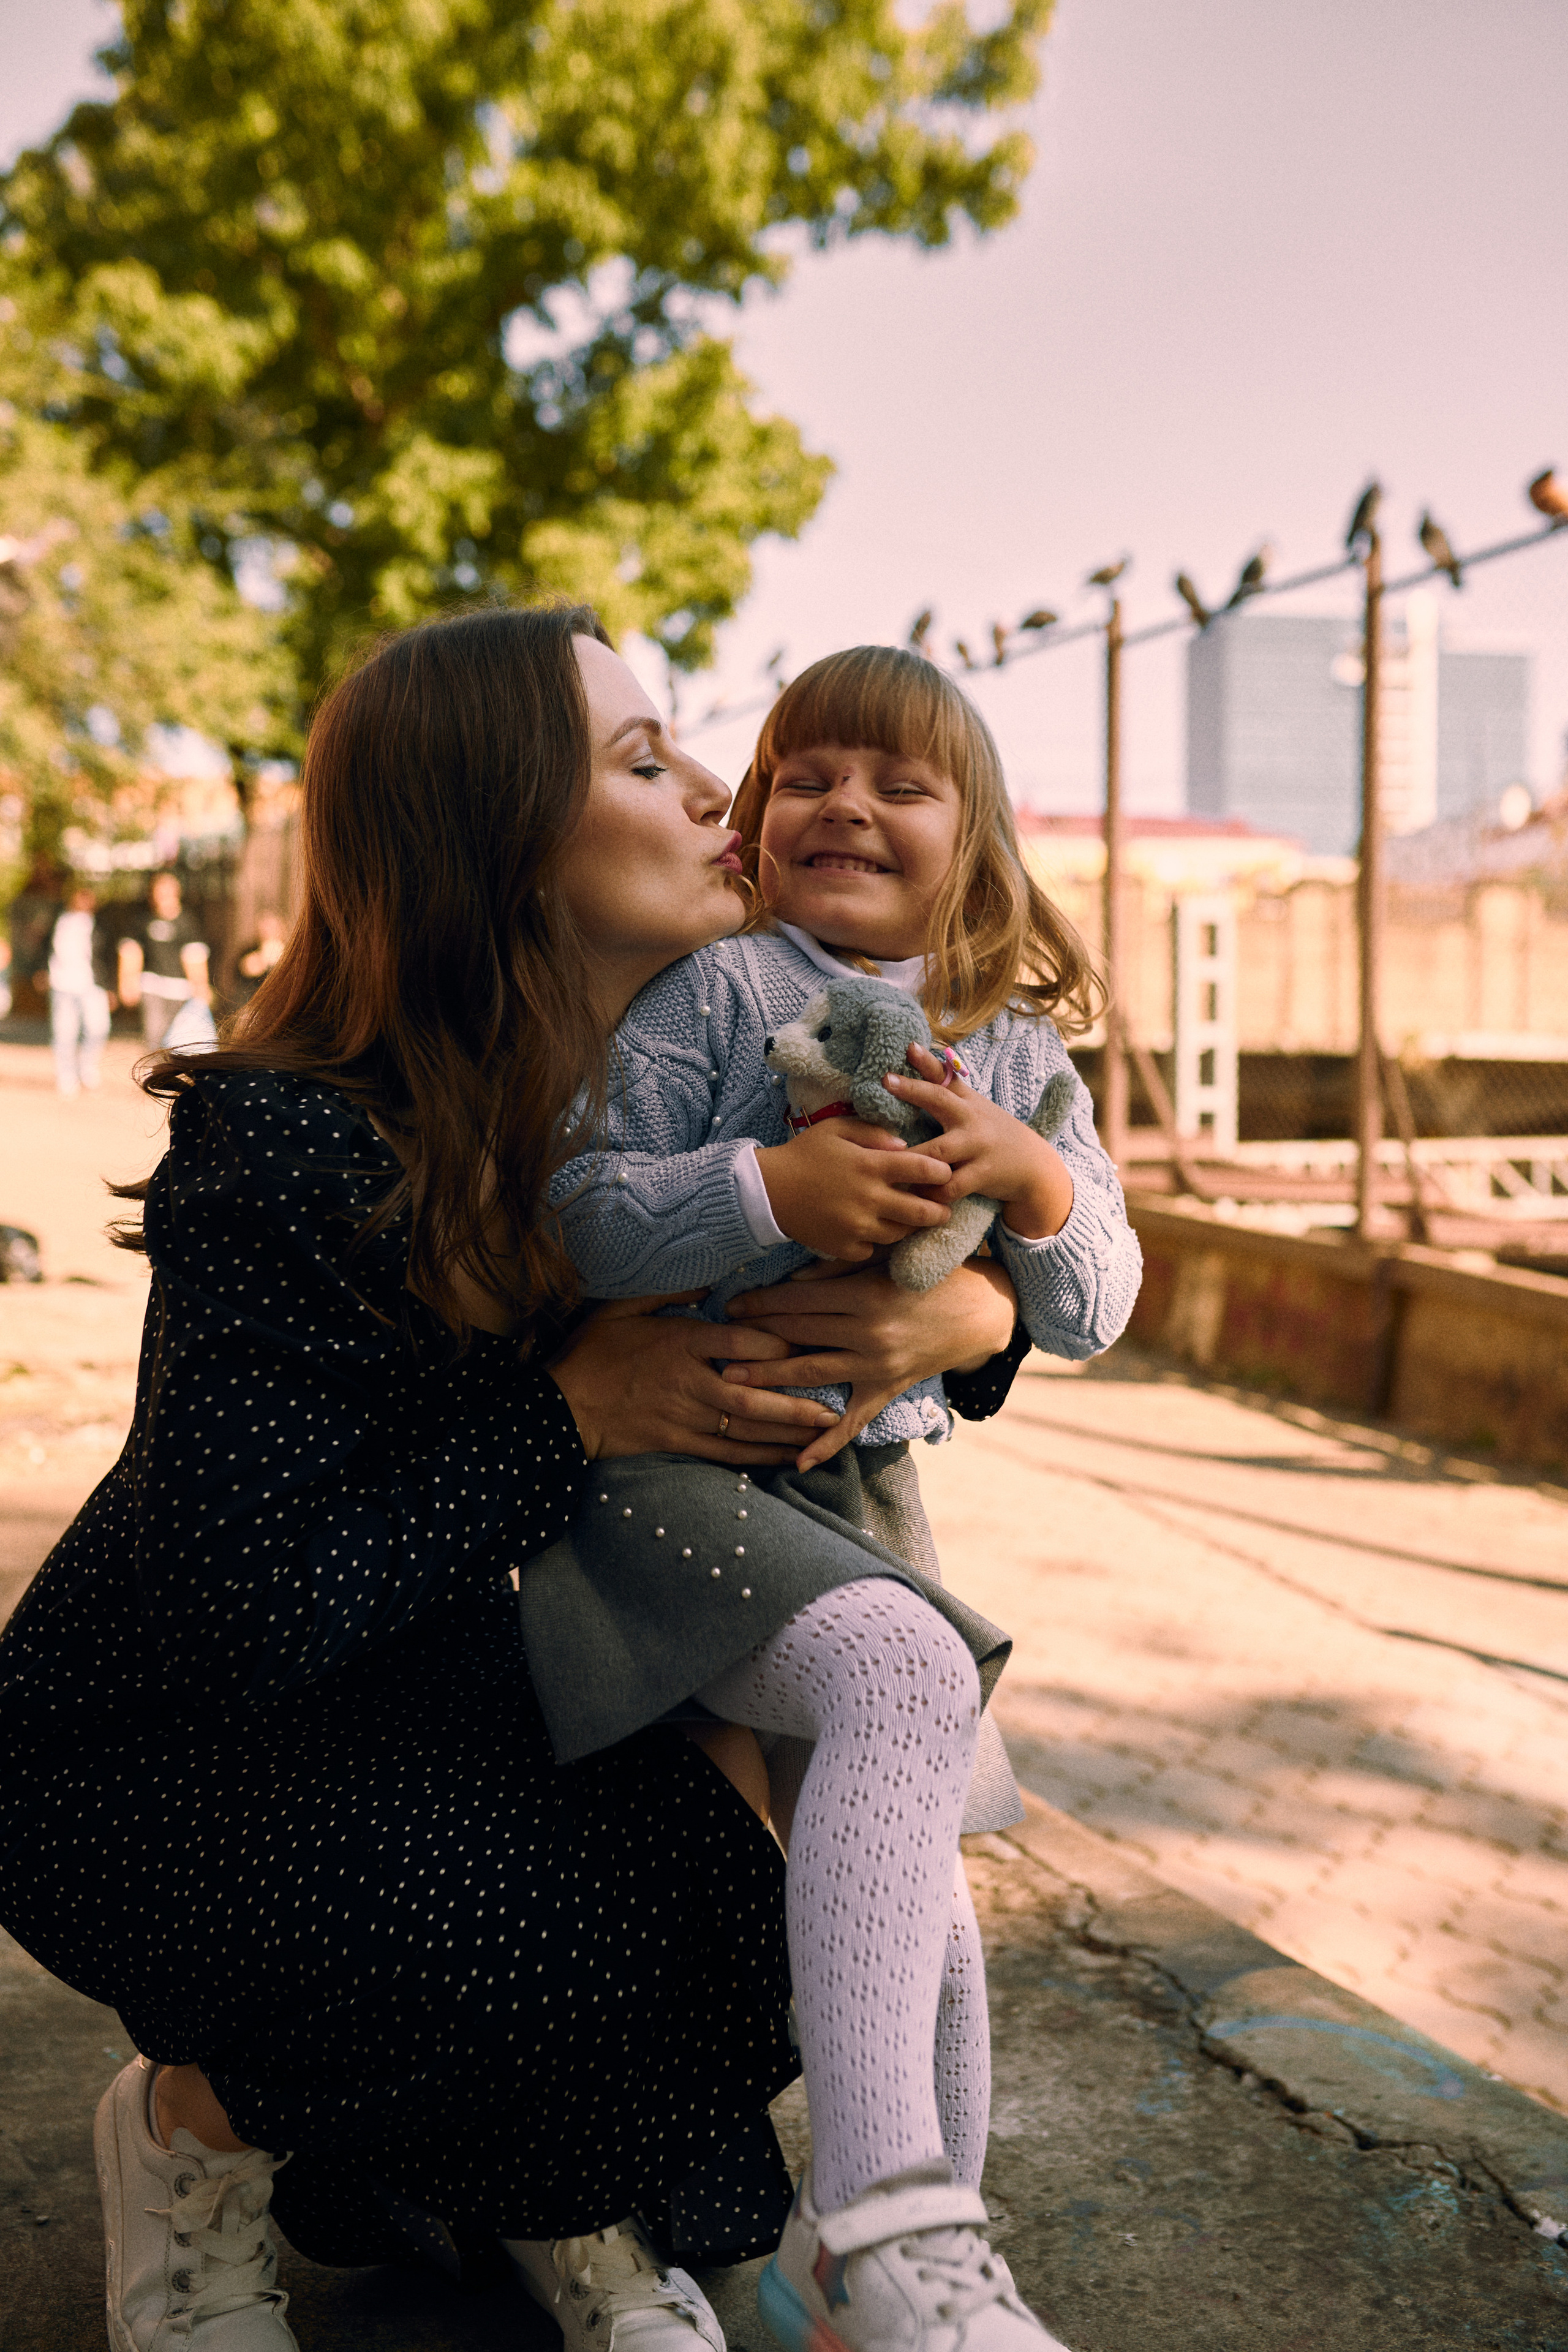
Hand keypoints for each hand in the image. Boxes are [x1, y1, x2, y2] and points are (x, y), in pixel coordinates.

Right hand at [547, 1292, 840, 1465]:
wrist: (559, 1408)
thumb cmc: (591, 1352)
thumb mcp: (620, 1307)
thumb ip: (668, 1290)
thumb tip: (708, 1276)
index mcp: (679, 1343)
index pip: (739, 1344)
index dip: (776, 1347)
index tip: (804, 1346)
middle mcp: (688, 1382)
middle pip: (752, 1396)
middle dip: (795, 1404)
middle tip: (833, 1406)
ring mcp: (683, 1417)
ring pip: (745, 1430)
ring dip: (786, 1434)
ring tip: (823, 1435)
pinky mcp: (676, 1443)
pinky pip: (725, 1455)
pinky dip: (757, 1458)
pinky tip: (785, 1459)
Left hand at [720, 1257, 1018, 1468]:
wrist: (982, 1311)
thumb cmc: (931, 1276)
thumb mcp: (886, 1262)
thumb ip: (839, 1271)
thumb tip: (793, 1281)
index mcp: (864, 1295)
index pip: (798, 1300)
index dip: (760, 1302)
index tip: (731, 1303)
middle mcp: (868, 1333)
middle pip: (796, 1334)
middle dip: (754, 1336)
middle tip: (716, 1339)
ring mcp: (877, 1366)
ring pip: (811, 1374)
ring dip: (768, 1379)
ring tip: (728, 1381)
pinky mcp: (887, 1390)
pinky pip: (853, 1422)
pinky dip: (825, 1444)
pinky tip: (797, 1461)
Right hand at [754, 1119, 951, 1260]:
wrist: (767, 1190)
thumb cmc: (804, 1153)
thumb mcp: (837, 1129)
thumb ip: (873, 1132)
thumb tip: (905, 1144)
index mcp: (870, 1166)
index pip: (923, 1169)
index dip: (941, 1171)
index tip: (943, 1172)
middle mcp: (868, 1199)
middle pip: (922, 1212)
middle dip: (940, 1210)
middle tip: (944, 1208)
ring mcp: (857, 1227)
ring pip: (900, 1234)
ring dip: (909, 1227)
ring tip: (910, 1218)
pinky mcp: (844, 1247)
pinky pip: (872, 1250)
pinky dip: (875, 1241)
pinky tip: (872, 1229)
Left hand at [883, 1044, 1073, 1239]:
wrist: (1034, 1168)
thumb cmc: (993, 1134)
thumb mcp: (975, 1108)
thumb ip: (948, 1088)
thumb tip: (915, 1053)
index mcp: (967, 1101)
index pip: (945, 1075)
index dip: (927, 1060)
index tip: (909, 1045)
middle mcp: (971, 1118)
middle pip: (939, 1100)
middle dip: (912, 1090)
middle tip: (887, 1080)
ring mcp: (977, 1147)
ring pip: (936, 1153)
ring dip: (910, 1159)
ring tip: (882, 1161)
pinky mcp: (982, 1175)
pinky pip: (949, 1187)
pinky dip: (929, 1193)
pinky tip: (913, 1196)